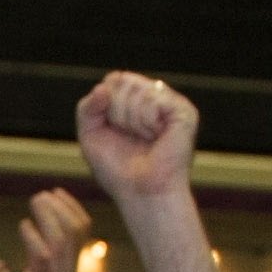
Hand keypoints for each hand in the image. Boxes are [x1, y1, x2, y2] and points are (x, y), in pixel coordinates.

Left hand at [7, 189, 91, 271]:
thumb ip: (48, 255)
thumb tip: (41, 233)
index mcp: (72, 264)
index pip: (82, 228)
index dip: (72, 207)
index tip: (55, 192)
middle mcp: (69, 268)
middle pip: (76, 229)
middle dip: (61, 206)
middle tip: (42, 194)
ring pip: (61, 239)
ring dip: (48, 216)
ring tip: (34, 201)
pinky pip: (42, 257)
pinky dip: (33, 237)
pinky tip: (23, 225)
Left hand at [74, 72, 198, 206]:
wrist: (139, 192)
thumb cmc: (116, 168)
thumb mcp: (90, 135)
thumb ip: (87, 108)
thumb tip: (103, 87)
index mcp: (135, 100)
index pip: (113, 80)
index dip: (105, 104)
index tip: (113, 129)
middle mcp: (154, 97)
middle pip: (123, 80)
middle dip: (117, 112)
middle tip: (130, 136)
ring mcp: (171, 102)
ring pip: (136, 89)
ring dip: (131, 120)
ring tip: (144, 139)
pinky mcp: (184, 111)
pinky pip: (153, 99)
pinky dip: (146, 122)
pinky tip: (156, 136)